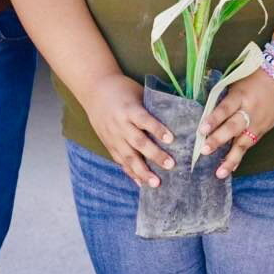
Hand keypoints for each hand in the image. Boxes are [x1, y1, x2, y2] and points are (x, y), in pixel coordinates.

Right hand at [79, 73, 175, 188]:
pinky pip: (120, 161)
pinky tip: (141, 183)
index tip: (171, 139)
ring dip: (142, 172)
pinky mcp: (108, 144)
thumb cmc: (123, 89)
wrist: (94, 90)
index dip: (157, 130)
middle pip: (138, 142)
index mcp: (129, 109)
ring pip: (128, 156)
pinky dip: (130, 173)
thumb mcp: (138, 92)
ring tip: (156, 183)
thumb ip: (153, 106)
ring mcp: (113, 136)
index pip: (145, 120)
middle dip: (154, 155)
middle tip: (170, 165)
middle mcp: (120, 124)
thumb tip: (178, 115)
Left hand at [197, 69, 273, 179]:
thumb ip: (224, 99)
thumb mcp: (238, 83)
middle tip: (204, 150)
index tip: (202, 129)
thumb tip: (204, 113)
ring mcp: (257, 124)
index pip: (226, 108)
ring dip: (230, 159)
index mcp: (241, 96)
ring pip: (243, 143)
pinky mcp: (263, 131)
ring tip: (219, 173)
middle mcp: (250, 111)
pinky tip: (230, 168)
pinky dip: (239, 157)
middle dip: (219, 140)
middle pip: (233, 127)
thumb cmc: (255, 79)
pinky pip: (249, 146)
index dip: (214, 119)